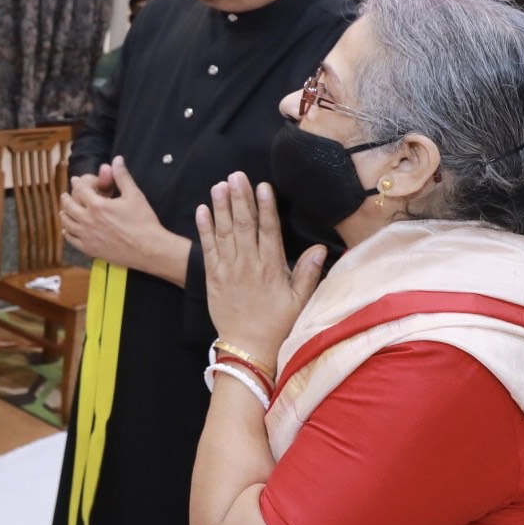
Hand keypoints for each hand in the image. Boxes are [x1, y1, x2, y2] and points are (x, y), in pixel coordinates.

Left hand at [60, 156, 189, 284]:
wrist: (149, 249)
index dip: (77, 182)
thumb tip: (117, 159)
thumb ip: (122, 176)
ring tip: (65, 211)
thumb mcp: (134, 195)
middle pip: (69, 206)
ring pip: (67, 223)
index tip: (76, 180)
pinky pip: (72, 240)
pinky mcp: (90, 249)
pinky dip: (67, 233)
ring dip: (64, 214)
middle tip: (66, 195)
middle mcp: (88, 220)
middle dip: (66, 198)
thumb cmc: (143, 221)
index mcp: (97, 205)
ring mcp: (87, 236)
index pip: (80, 189)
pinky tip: (68, 230)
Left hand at [196, 173, 325, 373]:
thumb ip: (308, 272)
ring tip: (219, 185)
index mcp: (271, 267)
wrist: (248, 349)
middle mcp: (248, 264)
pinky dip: (204, 229)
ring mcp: (228, 270)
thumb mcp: (300, 301)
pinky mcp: (213, 278)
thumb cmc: (278, 325)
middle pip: (243, 225)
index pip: (269, 230)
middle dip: (239, 198)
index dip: (265, 206)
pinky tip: (202, 210)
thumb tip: (321, 247)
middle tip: (235, 175)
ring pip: (224, 232)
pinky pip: (208, 249)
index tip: (262, 185)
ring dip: (220, 207)